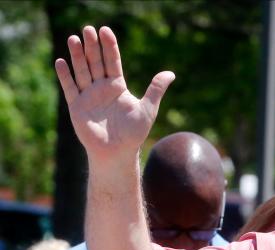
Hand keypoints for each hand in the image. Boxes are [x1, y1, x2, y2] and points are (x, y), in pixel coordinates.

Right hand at [54, 26, 173, 162]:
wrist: (117, 152)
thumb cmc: (134, 133)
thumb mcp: (148, 109)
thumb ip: (156, 89)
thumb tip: (171, 73)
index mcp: (117, 86)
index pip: (113, 61)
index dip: (109, 46)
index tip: (105, 30)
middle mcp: (101, 88)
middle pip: (95, 62)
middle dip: (92, 46)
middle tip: (88, 29)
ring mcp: (88, 96)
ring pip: (81, 71)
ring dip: (77, 56)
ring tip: (74, 39)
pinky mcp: (76, 106)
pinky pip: (69, 88)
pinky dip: (65, 76)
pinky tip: (61, 62)